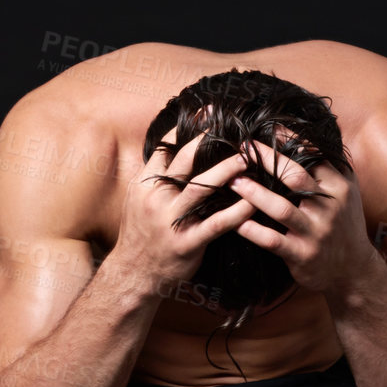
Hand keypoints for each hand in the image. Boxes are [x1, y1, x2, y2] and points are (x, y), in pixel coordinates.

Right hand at [107, 127, 253, 296]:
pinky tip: (253, 202)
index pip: (165, 147)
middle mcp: (156, 199)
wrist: (134, 274)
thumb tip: (174, 148)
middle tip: (233, 130)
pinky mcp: (188, 243)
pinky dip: (237, 212)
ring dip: (227, 170)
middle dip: (210, 141)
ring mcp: (171, 221)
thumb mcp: (139, 200)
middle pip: (185, 161)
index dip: (187, 127)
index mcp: (144, 184)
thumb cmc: (142, 234)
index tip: (208, 112)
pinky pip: (217, 223)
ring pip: (202, 188)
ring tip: (246, 158)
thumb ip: (156, 176)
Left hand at [227, 129, 376, 293]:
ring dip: (254, 194)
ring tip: (233, 181)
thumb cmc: (343, 225)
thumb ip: (331, 167)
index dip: (288, 139)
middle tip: (242, 148)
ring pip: (281, 208)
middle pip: (295, 176)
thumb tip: (308, 135)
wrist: (353, 270)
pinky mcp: (303, 255)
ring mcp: (316, 232)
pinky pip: (273, 241)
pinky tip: (236, 221)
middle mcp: (329, 207)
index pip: (313, 155)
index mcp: (339, 186)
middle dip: (266, 159)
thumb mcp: (347, 194)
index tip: (265, 127)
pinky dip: (253, 231)